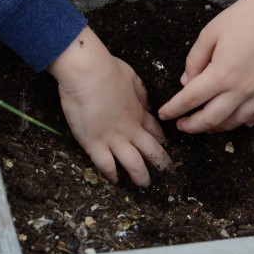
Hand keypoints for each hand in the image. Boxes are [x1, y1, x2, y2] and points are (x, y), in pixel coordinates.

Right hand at [47, 26, 170, 186]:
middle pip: (151, 151)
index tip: (163, 146)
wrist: (88, 73)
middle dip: (160, 162)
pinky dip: (112, 174)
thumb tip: (145, 103)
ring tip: (145, 184)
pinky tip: (115, 180)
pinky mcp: (95, 144)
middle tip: (165, 171)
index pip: (154, 130)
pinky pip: (106, 165)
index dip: (160, 140)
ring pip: (134, 164)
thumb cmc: (106, 68)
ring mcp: (114, 138)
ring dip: (141, 176)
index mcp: (138, 111)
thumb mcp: (131, 77)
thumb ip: (139, 92)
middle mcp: (130, 128)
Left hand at [158, 0, 253, 132]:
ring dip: (218, 127)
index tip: (164, 114)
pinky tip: (241, 122)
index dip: (174, 109)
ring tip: (206, 126)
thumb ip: (194, 60)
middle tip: (181, 126)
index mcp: (221, 74)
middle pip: (212, 118)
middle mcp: (241, 88)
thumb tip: (186, 82)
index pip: (190, 99)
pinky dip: (249, 121)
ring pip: (236, 120)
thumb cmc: (243, 16)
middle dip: (193, 126)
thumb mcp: (209, 34)